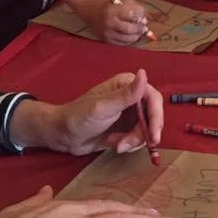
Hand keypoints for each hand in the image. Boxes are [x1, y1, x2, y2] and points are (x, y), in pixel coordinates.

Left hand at [10, 69, 163, 154]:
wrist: (61, 136)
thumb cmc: (79, 117)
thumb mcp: (103, 107)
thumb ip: (126, 94)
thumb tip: (144, 72)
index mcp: (128, 85)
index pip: (153, 98)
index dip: (156, 117)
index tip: (154, 135)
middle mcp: (132, 97)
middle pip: (152, 115)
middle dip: (144, 132)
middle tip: (130, 145)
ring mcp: (130, 113)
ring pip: (147, 128)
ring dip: (135, 140)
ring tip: (117, 145)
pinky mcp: (126, 128)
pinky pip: (138, 137)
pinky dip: (129, 144)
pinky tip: (115, 144)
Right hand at [81, 0, 150, 45]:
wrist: (93, 11)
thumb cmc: (112, 5)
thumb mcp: (124, 1)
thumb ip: (136, 8)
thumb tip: (145, 20)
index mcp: (113, 10)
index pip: (130, 14)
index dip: (140, 17)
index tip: (143, 17)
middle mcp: (108, 22)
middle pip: (129, 29)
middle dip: (139, 28)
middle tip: (144, 27)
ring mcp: (106, 33)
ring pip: (126, 39)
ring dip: (136, 36)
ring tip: (139, 32)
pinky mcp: (105, 40)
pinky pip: (121, 43)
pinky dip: (129, 41)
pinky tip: (132, 36)